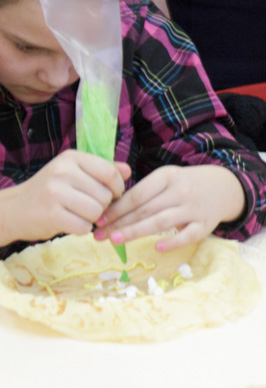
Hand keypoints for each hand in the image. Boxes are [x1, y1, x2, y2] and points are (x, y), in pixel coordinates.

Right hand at [0, 150, 127, 244]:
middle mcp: (63, 171)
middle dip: (102, 206)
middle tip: (86, 206)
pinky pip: (84, 227)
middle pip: (105, 195)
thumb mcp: (75, 173)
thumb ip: (103, 171)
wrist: (15, 209)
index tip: (112, 194)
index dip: (117, 187)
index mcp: (71, 158)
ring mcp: (55, 192)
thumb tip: (128, 170)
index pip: (110, 172)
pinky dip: (81, 229)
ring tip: (78, 214)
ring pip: (97, 212)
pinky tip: (69, 222)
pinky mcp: (51, 214)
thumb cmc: (52, 191)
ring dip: (92, 219)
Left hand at [95, 165, 245, 251]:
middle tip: (99, 236)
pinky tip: (157, 247)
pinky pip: (188, 235)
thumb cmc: (185, 185)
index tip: (99, 219)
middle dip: (120, 223)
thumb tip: (110, 210)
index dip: (117, 208)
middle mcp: (181, 191)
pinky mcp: (205, 225)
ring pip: (162, 221)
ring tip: (115, 240)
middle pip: (146, 209)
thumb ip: (144, 191)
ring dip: (136, 232)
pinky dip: (173, 241)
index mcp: (168, 176)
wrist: (223, 187)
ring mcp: (194, 209)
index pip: (138, 194)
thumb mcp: (166, 179)